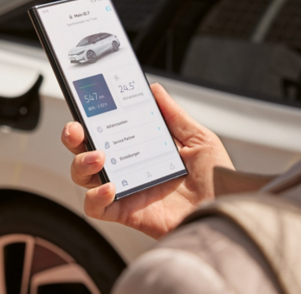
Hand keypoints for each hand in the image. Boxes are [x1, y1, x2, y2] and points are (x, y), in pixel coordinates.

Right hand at [61, 83, 233, 238]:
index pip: (109, 127)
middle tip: (77, 128)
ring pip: (83, 176)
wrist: (227, 212)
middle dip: (73, 135)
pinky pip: (96, 207)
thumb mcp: (199, 139)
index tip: (87, 100)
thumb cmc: (217, 180)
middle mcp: (129, 166)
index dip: (92, 114)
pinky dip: (95, 197)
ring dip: (81, 163)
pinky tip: (111, 187)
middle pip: (86, 149)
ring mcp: (126, 188)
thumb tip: (153, 89)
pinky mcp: (127, 212)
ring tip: (98, 157)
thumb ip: (173, 115)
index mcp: (143, 146)